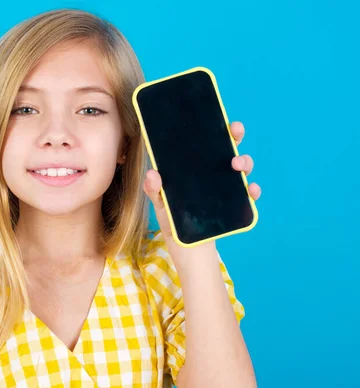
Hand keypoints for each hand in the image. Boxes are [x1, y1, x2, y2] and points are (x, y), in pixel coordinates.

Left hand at [143, 121, 261, 264]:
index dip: (213, 129)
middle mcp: (213, 176)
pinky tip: (251, 190)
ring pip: (241, 170)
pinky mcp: (234, 207)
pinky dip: (253, 191)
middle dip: (234, 137)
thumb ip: (155, 190)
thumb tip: (152, 173)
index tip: (215, 116)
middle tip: (234, 131)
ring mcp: (225, 190)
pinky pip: (249, 195)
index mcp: (195, 171)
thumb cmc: (175, 224)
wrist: (189, 253)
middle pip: (227, 150)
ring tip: (237, 166)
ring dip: (244, 163)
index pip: (205, 145)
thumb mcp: (161, 206)